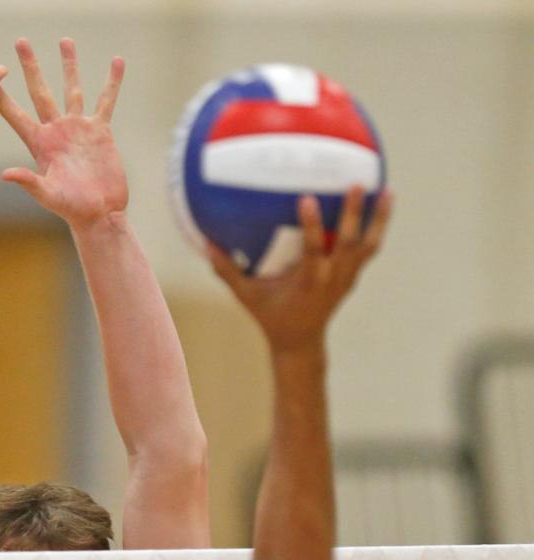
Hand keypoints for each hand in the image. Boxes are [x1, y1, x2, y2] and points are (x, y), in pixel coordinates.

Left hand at [0, 38, 127, 227]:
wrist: (99, 213)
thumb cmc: (71, 209)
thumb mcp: (47, 195)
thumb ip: (28, 182)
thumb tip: (4, 174)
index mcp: (40, 144)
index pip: (16, 116)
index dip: (2, 98)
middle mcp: (56, 131)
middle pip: (40, 91)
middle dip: (31, 66)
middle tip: (21, 41)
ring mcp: (78, 129)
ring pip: (72, 89)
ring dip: (69, 65)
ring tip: (65, 40)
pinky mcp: (100, 131)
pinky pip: (106, 101)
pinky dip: (112, 82)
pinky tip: (116, 62)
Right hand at [208, 188, 393, 352]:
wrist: (300, 342)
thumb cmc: (270, 316)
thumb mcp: (246, 297)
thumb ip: (228, 271)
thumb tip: (206, 244)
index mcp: (308, 283)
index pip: (312, 251)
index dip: (311, 225)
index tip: (307, 198)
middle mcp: (332, 279)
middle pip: (348, 244)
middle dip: (352, 215)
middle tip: (355, 184)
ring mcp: (346, 278)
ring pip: (368, 245)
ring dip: (378, 218)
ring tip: (386, 189)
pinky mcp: (353, 276)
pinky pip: (369, 248)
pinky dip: (378, 226)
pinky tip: (384, 201)